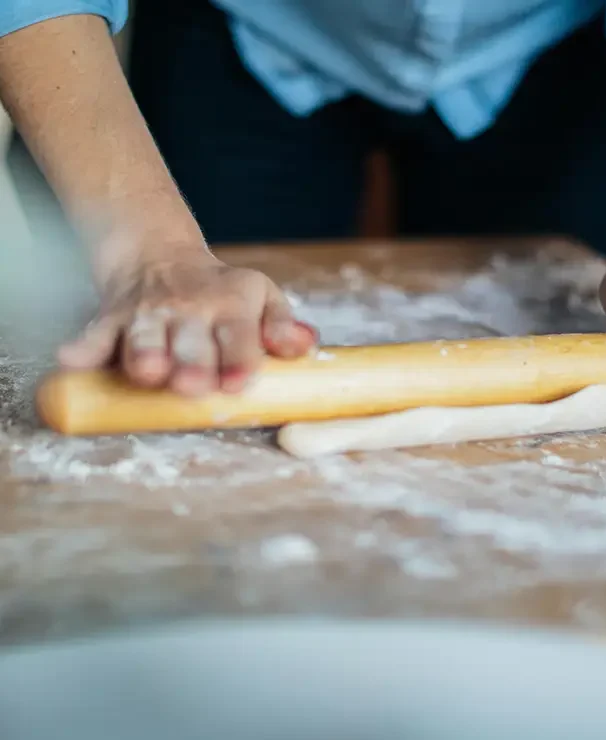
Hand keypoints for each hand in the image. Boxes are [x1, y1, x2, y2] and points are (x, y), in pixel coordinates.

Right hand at [58, 247, 316, 395]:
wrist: (162, 259)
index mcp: (231, 307)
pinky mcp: (113, 318)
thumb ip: (282, 326)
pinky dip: (83, 348)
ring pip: (143, 337)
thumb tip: (306, 347)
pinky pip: (95, 333)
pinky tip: (71, 361)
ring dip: (144, 355)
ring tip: (146, 373)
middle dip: (192, 364)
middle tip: (191, 386)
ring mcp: (149, 314)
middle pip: (191, 342)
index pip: (240, 335)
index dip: (240, 359)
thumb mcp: (261, 297)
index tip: (238, 383)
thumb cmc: (223, 293)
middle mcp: (190, 311)